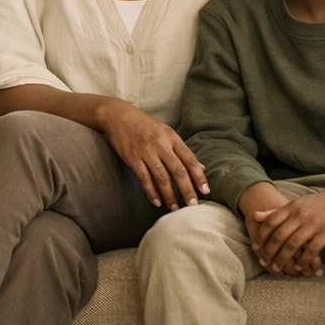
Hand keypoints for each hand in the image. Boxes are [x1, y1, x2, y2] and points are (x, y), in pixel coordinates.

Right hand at [94, 98, 209, 209]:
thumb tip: (201, 168)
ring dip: (169, 195)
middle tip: (193, 205)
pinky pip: (144, 178)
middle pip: (178, 171)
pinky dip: (151, 192)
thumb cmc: (145, 125)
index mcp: (172, 137)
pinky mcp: (132, 158)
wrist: (119, 116)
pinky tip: (156, 202)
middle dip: (187, 190)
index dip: (199, 176)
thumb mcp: (166, 133)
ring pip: (162, 177)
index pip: (190, 159)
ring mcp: (146, 151)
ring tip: (174, 208)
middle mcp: (161, 144)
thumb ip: (182, 151)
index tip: (205, 191)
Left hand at [238, 181, 312, 276]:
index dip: (261, 236)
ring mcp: (314, 224)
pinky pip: (311, 249)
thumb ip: (277, 211)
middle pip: (279, 235)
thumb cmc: (321, 203)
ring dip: (283, 259)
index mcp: (292, 206)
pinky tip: (299, 268)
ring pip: (293, 244)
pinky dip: (303, 260)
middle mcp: (300, 215)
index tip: (255, 247)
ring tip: (277, 268)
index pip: (271, 222)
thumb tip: (255, 216)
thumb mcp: (298, 203)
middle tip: (263, 262)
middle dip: (269, 251)